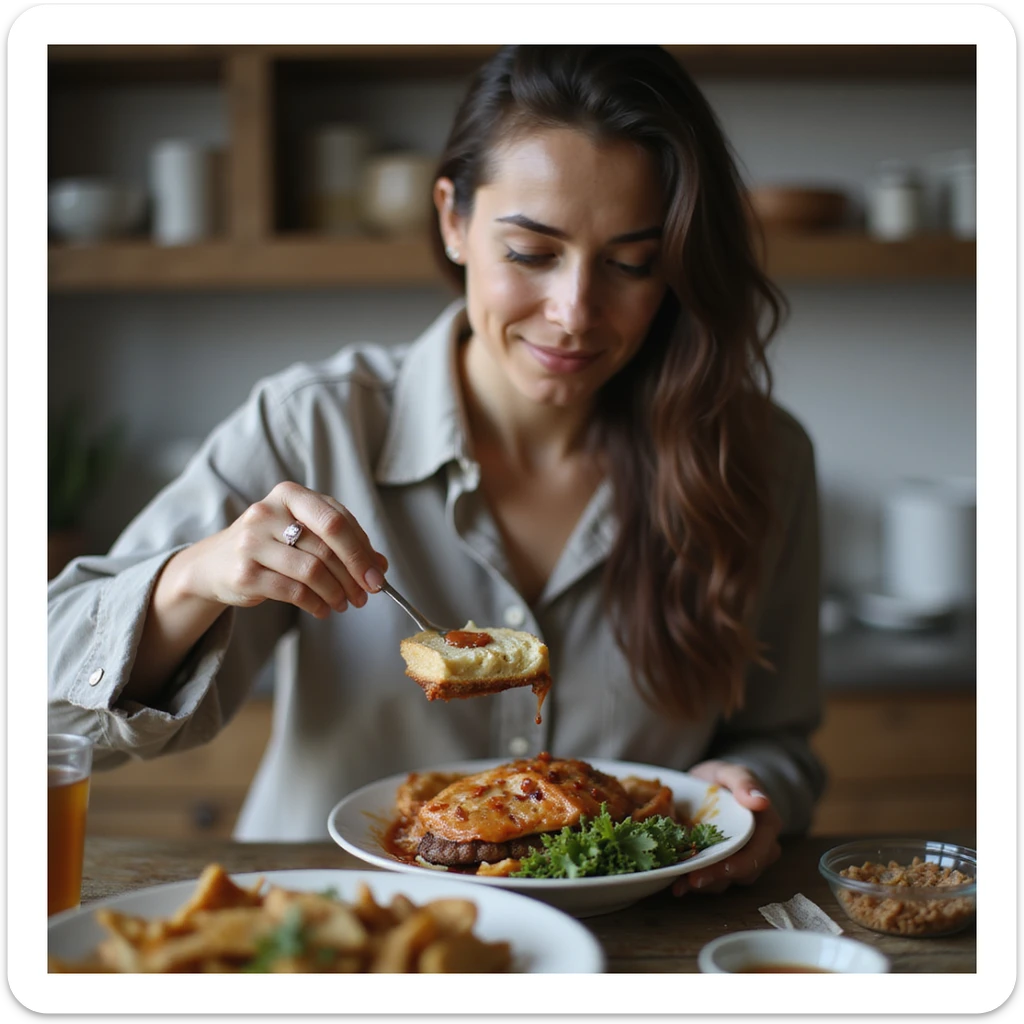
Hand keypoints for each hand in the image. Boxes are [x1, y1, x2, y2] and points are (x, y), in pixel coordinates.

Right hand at [178, 481, 388, 618]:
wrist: (214, 563)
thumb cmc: (270, 545)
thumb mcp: (303, 532)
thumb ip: (341, 542)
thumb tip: (380, 565)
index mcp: (289, 494)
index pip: (337, 520)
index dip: (363, 550)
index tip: (378, 574)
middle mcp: (267, 513)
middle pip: (327, 545)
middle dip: (354, 573)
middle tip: (367, 593)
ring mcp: (252, 542)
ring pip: (313, 570)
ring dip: (337, 592)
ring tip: (346, 604)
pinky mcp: (244, 573)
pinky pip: (293, 591)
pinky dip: (316, 603)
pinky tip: (324, 609)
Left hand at [671, 759, 781, 896]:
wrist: (709, 785)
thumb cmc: (723, 778)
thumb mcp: (731, 772)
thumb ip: (744, 782)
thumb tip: (761, 801)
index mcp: (767, 828)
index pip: (757, 853)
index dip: (739, 864)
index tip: (719, 867)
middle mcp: (760, 849)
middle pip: (742, 872)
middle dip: (716, 878)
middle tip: (691, 881)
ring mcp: (740, 860)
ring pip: (727, 881)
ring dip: (704, 885)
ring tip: (679, 885)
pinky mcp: (722, 866)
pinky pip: (713, 880)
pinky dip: (694, 883)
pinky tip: (676, 885)